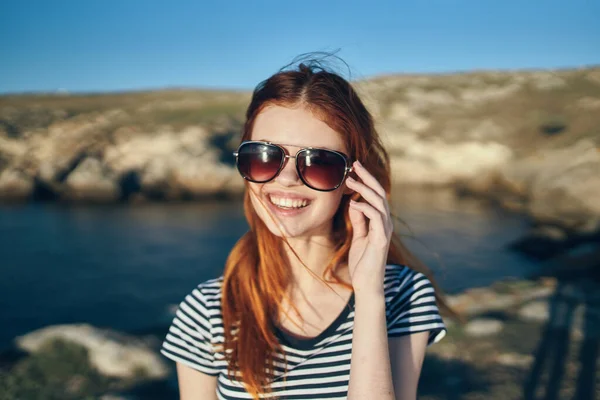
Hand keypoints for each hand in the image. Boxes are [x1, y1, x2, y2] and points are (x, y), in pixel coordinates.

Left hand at [345, 160, 393, 295]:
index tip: (353, 169)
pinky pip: (375, 218)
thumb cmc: (362, 262)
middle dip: (367, 177)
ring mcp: (385, 230)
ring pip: (379, 202)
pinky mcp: (381, 239)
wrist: (366, 284)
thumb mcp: (358, 236)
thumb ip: (358, 220)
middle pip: (380, 193)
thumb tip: (354, 203)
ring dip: (364, 189)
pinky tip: (352, 203)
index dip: (366, 180)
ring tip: (350, 180)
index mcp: (380, 221)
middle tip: (354, 164)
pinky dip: (364, 208)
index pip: (376, 195)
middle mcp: (385, 223)